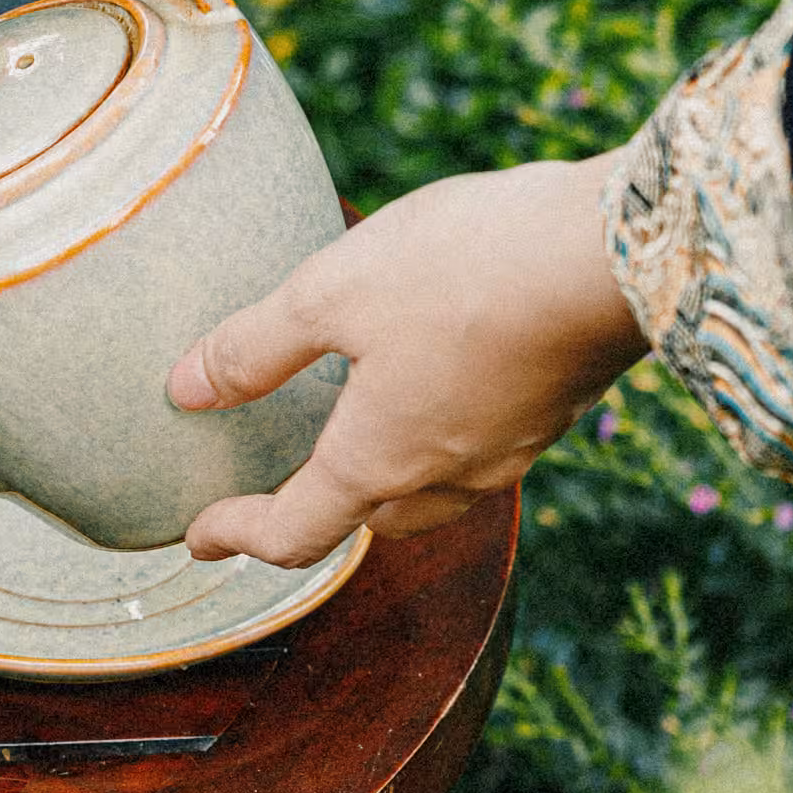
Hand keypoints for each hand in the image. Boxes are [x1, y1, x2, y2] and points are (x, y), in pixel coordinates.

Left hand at [166, 152, 643, 565]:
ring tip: (349, 440)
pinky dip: (434, 442)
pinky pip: (476, 453)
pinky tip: (431, 387)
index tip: (198, 537)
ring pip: (430, 493)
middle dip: (314, 513)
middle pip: (368, 519)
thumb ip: (252, 347)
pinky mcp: (551, 411)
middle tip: (271, 489)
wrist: (610, 254)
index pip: (296, 532)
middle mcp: (449, 476)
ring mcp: (511, 449)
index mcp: (381, 461)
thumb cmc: (460, 270)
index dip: (238, 537)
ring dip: (381, 482)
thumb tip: (182, 390)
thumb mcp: (329, 294)